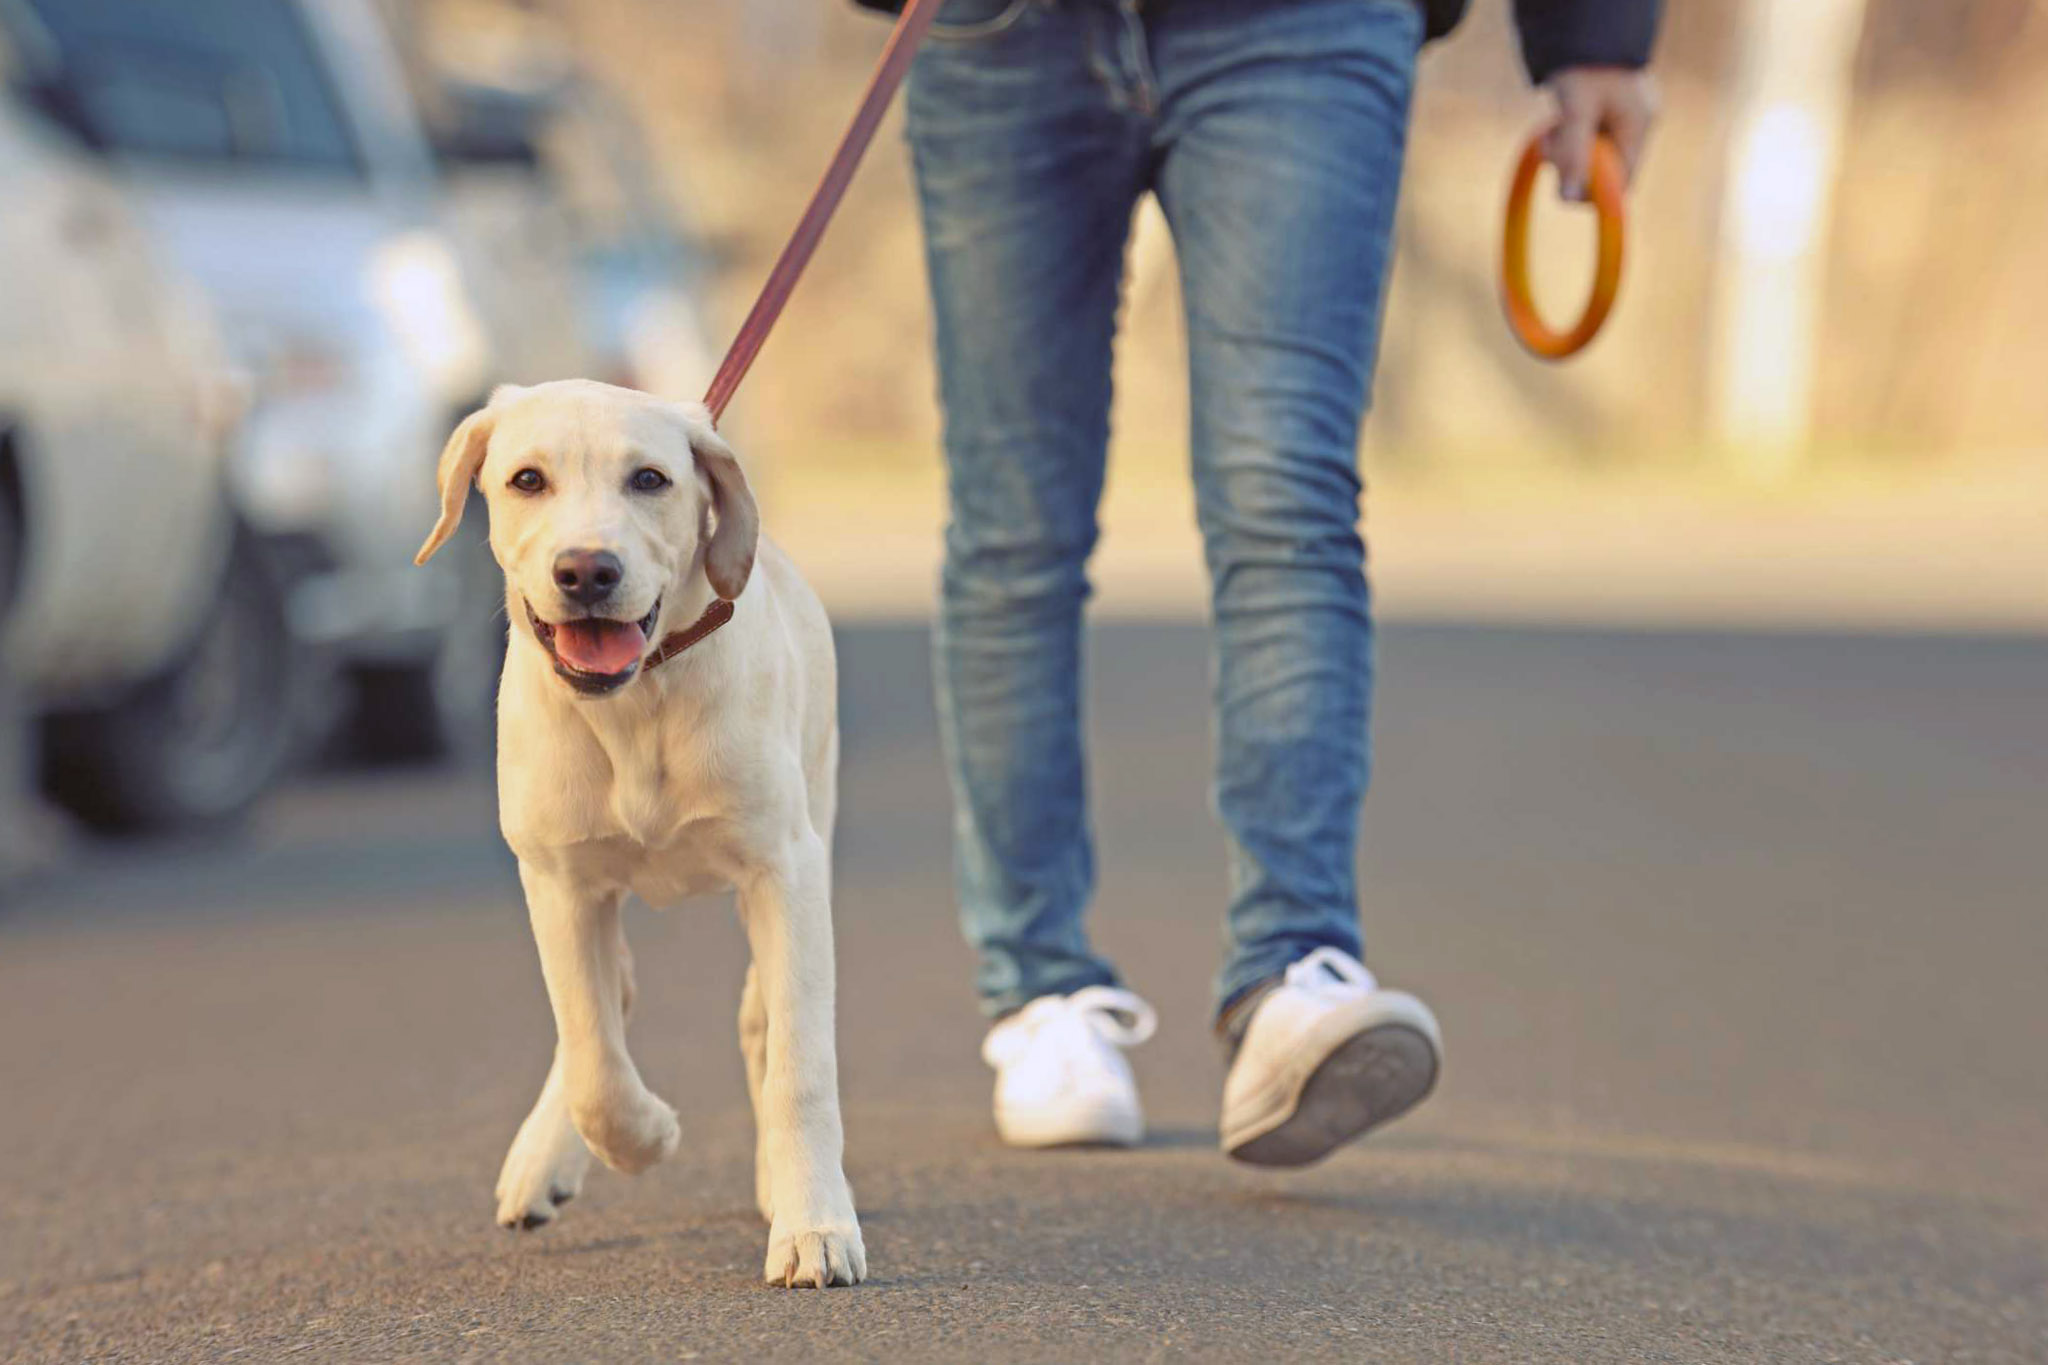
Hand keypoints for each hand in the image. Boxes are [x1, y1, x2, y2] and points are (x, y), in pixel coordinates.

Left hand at [1542, 66, 1658, 201]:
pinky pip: (1587, 143)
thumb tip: (1568, 199)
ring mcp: (1622, 121)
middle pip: (1606, 172)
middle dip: (1574, 166)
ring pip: (1593, 159)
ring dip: (1566, 152)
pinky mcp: (1606, 116)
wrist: (1581, 27)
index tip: (1564, 181)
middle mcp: (1636, 126)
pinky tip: (1558, 122)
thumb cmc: (1582, 65)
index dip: (1593, 190)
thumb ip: (1573, 152)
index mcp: (1639, 126)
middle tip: (1551, 143)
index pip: (1623, 183)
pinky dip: (1569, 140)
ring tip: (1551, 129)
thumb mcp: (1575, 109)